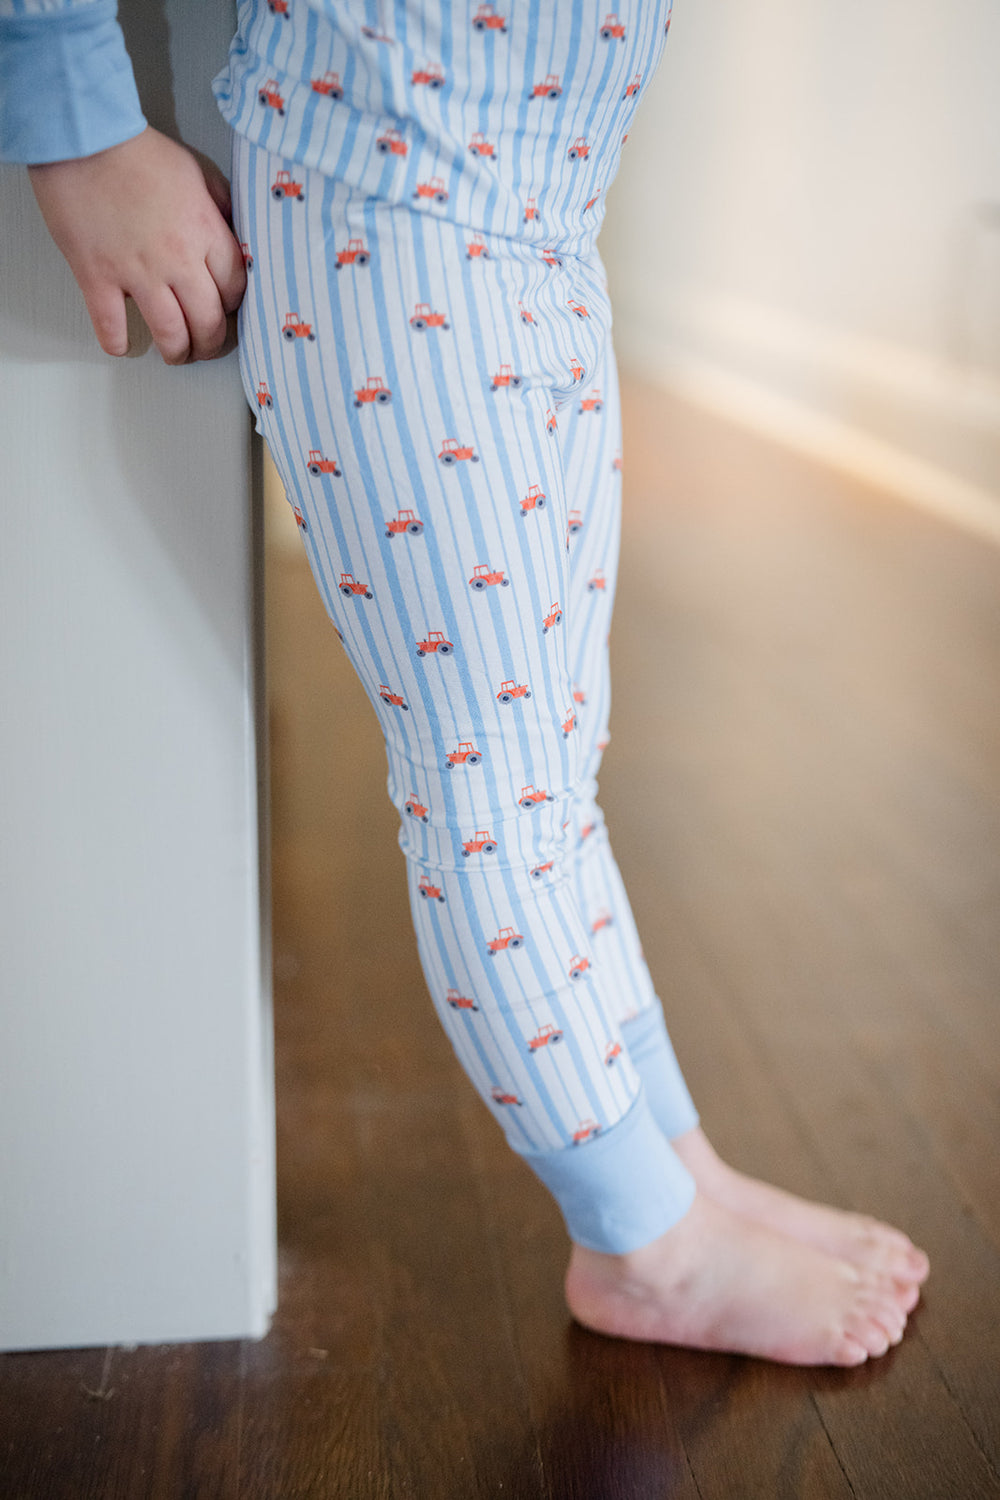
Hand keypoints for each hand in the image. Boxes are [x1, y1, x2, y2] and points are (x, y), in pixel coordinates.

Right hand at [27, 126, 246, 364]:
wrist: (84, 136)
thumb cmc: (138, 150)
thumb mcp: (198, 171)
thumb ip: (220, 206)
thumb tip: (232, 231)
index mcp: (205, 233)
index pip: (235, 289)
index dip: (234, 306)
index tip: (226, 310)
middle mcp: (177, 260)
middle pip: (208, 321)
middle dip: (211, 343)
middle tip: (206, 346)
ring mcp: (137, 273)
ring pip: (170, 334)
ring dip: (177, 352)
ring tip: (175, 354)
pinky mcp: (97, 277)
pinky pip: (111, 326)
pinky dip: (118, 343)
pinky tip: (123, 345)